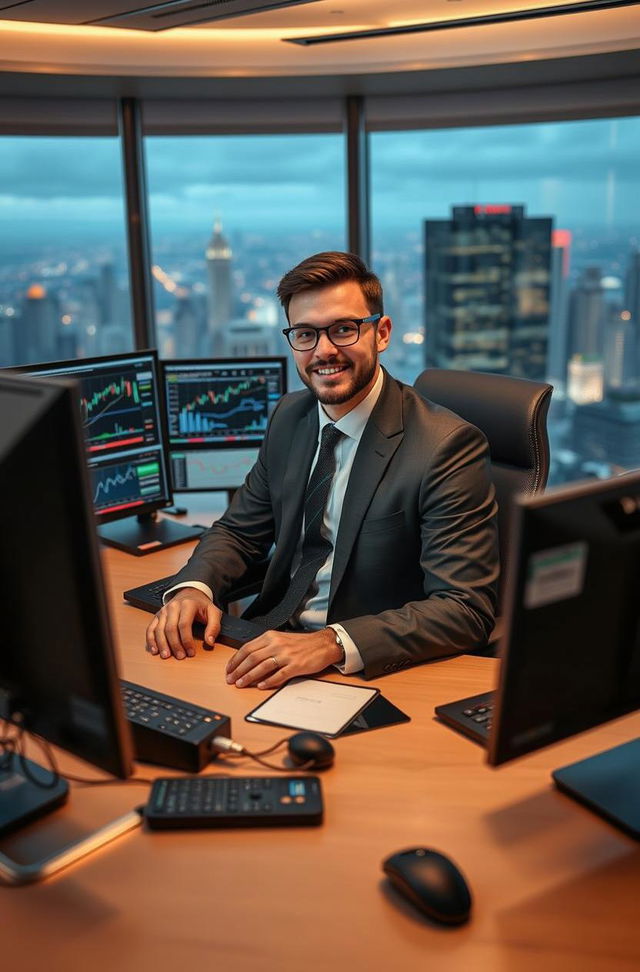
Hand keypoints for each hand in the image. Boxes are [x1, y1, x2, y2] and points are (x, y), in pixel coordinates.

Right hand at [146, 588, 221, 660]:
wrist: (190, 593)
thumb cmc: (202, 605)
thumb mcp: (213, 612)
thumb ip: (214, 627)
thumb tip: (210, 642)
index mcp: (188, 604)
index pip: (184, 624)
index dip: (187, 640)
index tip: (191, 652)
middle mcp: (173, 606)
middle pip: (170, 628)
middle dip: (175, 644)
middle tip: (180, 656)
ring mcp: (164, 611)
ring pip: (159, 629)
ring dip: (162, 644)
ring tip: (166, 656)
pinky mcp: (158, 615)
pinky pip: (151, 628)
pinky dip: (151, 640)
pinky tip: (154, 650)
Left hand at [225, 628, 341, 689]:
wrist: (323, 644)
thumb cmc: (302, 643)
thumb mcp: (280, 639)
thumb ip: (265, 647)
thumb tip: (247, 660)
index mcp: (271, 637)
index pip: (247, 648)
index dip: (235, 660)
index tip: (229, 669)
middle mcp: (277, 644)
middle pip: (252, 658)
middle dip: (238, 670)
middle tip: (230, 679)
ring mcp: (286, 655)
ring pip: (262, 666)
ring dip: (249, 676)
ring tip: (241, 684)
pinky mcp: (296, 665)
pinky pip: (279, 675)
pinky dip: (268, 681)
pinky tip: (261, 686)